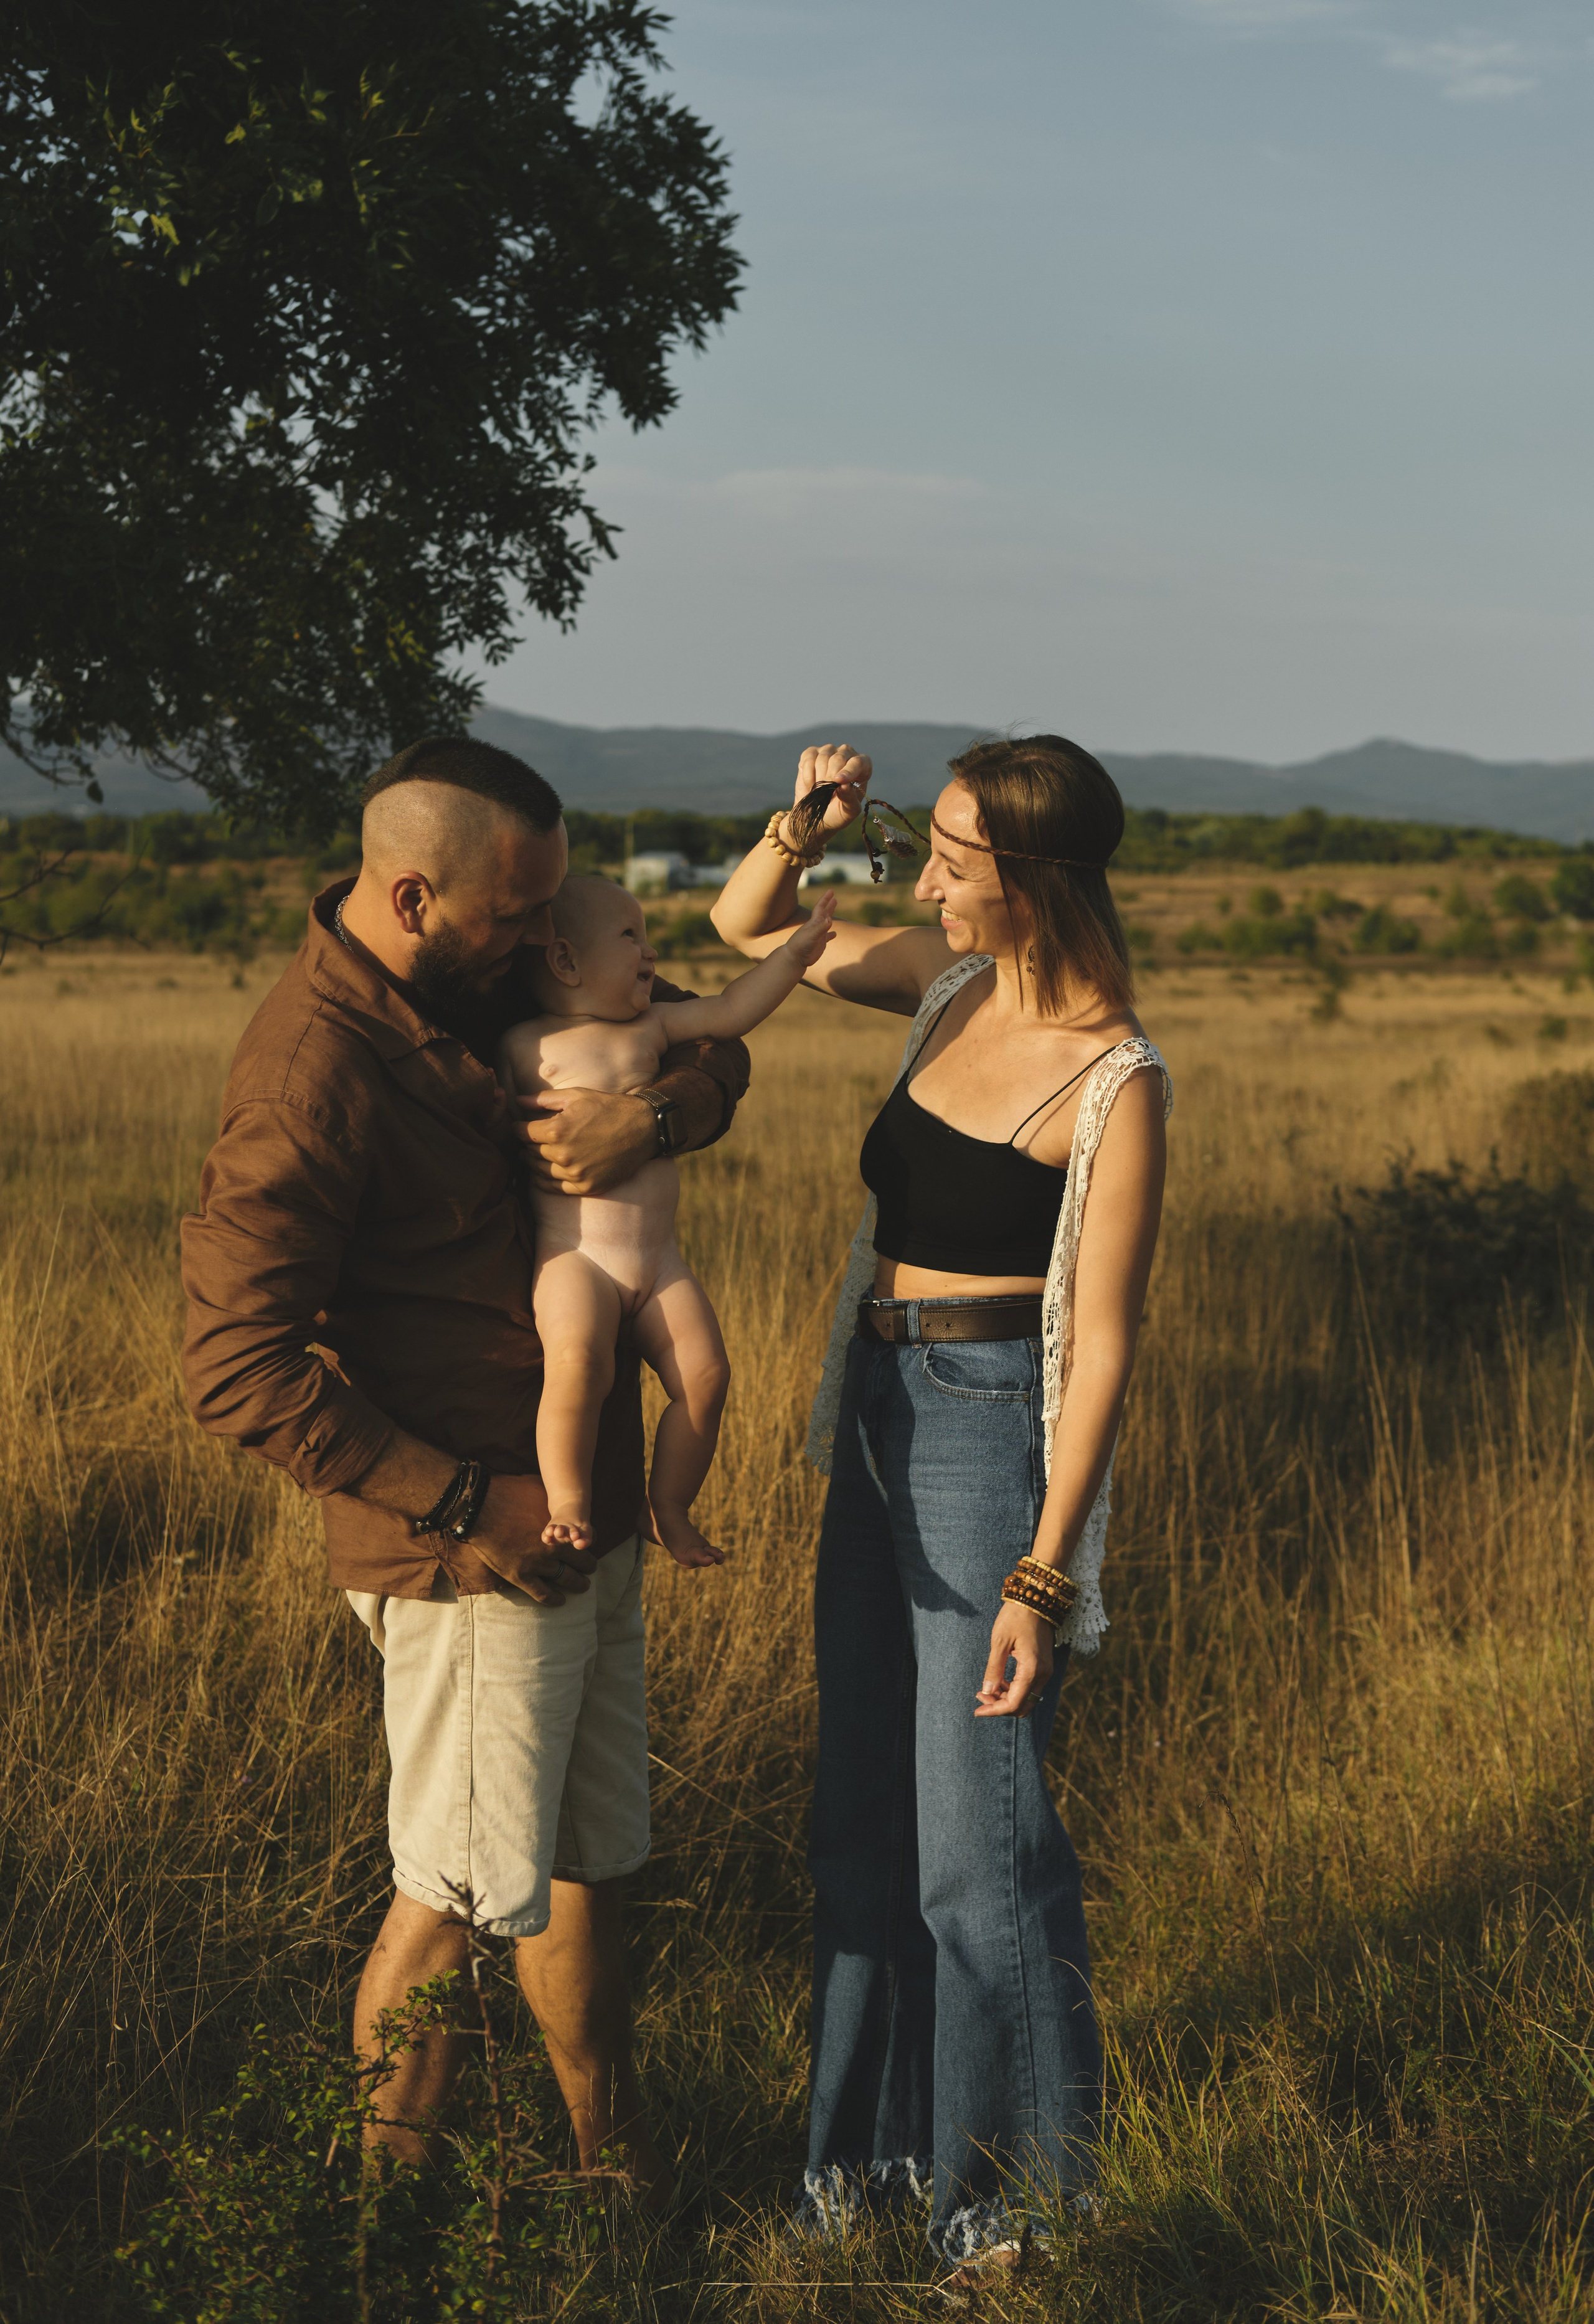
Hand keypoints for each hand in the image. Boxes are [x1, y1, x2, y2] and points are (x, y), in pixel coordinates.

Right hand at [472, 1473, 596, 1604]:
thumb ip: (549, 1501)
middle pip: (582, 1560)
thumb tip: (556, 1500)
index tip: (585, 1544)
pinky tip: (561, 1600)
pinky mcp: (520, 1576)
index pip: (586, 1537)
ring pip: (567, 1578)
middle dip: (587, 1564)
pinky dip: (554, 1599)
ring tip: (583, 1585)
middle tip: (589, 1568)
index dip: (587, 1541)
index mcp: (559, 1526)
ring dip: (578, 1583)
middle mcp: (553, 1547)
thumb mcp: (537, 1489)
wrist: (479, 1508)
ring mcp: (537, 1563)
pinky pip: (543, 1593)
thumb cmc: (507, 1493)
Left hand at [519, 1087, 655, 1194]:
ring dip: (535, 1162)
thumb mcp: (576, 1096)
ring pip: (538, 1172)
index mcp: (557, 1131)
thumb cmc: (608, 1108)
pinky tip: (547, 1171)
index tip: (521, 1127)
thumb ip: (543, 1100)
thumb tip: (517, 1102)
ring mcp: (575, 1174)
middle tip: (532, 1139)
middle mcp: (563, 1155)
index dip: (518, 1128)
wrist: (643, 1129)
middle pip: (528, 1153)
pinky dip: (545, 1180)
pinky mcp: (586, 1188)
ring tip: (539, 1153)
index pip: (521, 1133)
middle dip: (528, 1144)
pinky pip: (553, 1188)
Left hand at [783, 890, 837, 969]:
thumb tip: (830, 919)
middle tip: (834, 898)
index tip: (831, 891)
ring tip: (832, 914)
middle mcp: (816, 927)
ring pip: (825, 924)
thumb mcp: (811, 935)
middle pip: (824, 913)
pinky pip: (827, 937)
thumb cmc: (800, 945)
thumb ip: (821, 927)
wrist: (794, 958)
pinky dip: (831, 935)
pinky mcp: (819, 944)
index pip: (820, 908)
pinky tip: (835, 934)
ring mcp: (818, 935)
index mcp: (814, 922)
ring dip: (829, 918)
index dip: (825, 899)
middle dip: (829, 906)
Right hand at [784, 743, 871, 845]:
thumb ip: (850, 799)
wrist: (813, 813)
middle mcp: (847, 754)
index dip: (849, 771)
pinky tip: (810, 784)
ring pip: (823, 757)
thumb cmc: (836, 813)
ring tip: (820, 790)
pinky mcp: (812, 753)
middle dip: (830, 776)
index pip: (859, 762)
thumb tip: (845, 785)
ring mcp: (829, 751)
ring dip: (819, 778)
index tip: (838, 781)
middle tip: (826, 792)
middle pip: (839, 757)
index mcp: (863, 767)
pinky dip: (808, 773)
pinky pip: (809, 757)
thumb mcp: (847, 812)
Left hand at [974, 1602, 1053, 1718]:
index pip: (1013, 1703)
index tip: (976, 1710)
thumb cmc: (1015, 1616)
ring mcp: (1046, 1670)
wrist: (1036, 1598)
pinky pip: (1030, 1687)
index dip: (994, 1710)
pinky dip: (1014, 1690)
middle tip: (980, 1697)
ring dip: (1007, 1699)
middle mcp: (1043, 1674)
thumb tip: (986, 1692)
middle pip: (1023, 1706)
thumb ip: (994, 1669)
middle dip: (1000, 1707)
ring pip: (1027, 1698)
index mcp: (1032, 1669)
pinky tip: (1000, 1681)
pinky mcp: (1044, 1666)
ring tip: (986, 1689)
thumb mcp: (999, 1641)